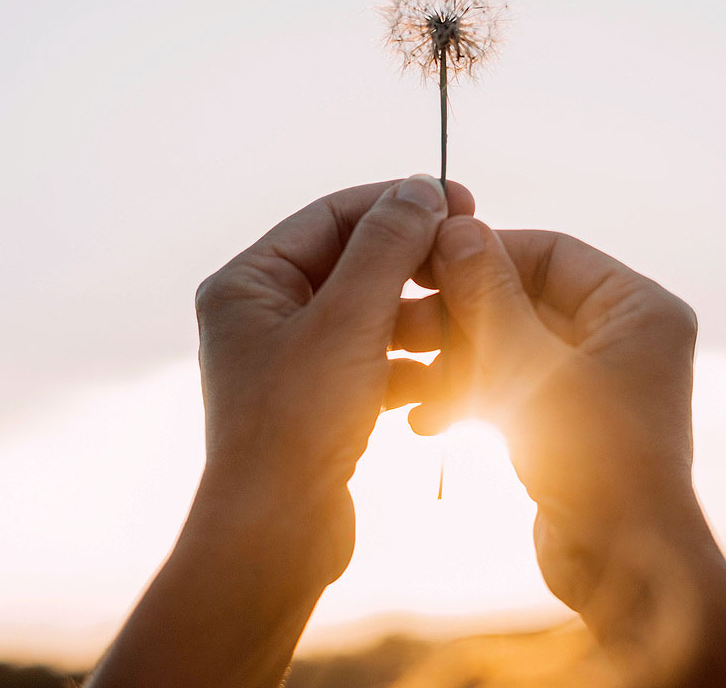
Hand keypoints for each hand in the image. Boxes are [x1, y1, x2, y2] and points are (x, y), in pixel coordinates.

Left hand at [192, 176, 473, 587]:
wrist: (277, 535)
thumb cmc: (297, 423)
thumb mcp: (348, 320)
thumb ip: (387, 248)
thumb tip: (420, 189)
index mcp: (249, 283)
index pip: (333, 215)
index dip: (401, 204)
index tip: (463, 202)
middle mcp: (263, 315)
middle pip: (356, 264)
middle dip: (419, 265)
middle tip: (476, 258)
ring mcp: (293, 361)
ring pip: (373, 316)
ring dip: (424, 318)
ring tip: (471, 322)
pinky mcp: (320, 402)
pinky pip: (376, 363)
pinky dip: (413, 364)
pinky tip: (451, 374)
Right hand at [398, 218, 725, 687]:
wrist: (623, 567)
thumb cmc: (594, 461)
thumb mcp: (529, 367)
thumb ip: (489, 296)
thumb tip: (456, 228)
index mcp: (637, 308)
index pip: (551, 253)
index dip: (483, 254)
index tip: (422, 263)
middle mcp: (623, 337)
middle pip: (524, 299)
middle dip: (458, 316)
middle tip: (399, 324)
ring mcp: (596, 380)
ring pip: (509, 346)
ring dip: (453, 361)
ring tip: (399, 378)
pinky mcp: (570, 421)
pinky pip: (512, 387)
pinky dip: (470, 396)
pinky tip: (423, 420)